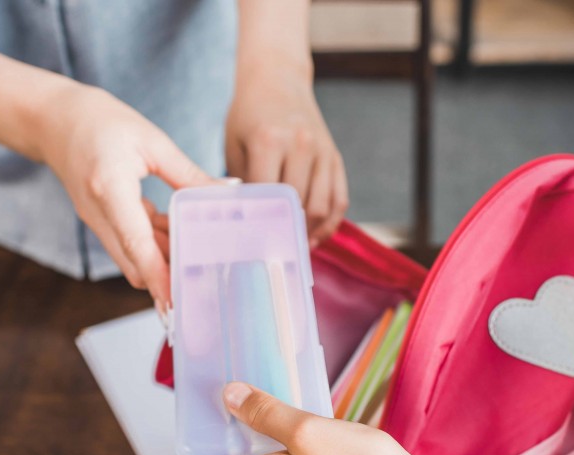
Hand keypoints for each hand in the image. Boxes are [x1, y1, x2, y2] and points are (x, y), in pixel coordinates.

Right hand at [39, 85, 213, 305]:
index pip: (137, 243)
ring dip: (163, 260)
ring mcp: (96, 221)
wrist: (52, 119)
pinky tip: (176, 232)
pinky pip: (129, 245)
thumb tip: (228, 190)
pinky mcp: (100, 222)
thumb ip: (190, 174)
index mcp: (110, 188)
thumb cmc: (100, 121)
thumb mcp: (152, 142)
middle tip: (204, 280)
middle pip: (135, 264)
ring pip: (133, 258)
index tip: (175, 302)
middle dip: (167, 277)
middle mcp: (99, 213)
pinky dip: (153, 246)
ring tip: (196, 250)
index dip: (158, 276)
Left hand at [225, 59, 348, 245]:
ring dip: (309, 233)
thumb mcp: (234, 145)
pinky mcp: (336, 158)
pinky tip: (314, 236)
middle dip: (286, 233)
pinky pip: (339, 200)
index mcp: (269, 141)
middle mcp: (301, 146)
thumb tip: (241, 225)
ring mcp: (323, 152)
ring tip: (294, 248)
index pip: (267, 197)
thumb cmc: (249, 116)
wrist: (278, 79)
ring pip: (321, 208)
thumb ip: (239, 184)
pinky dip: (329, 223)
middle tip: (272, 254)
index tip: (251, 245)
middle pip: (298, 207)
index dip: (261, 225)